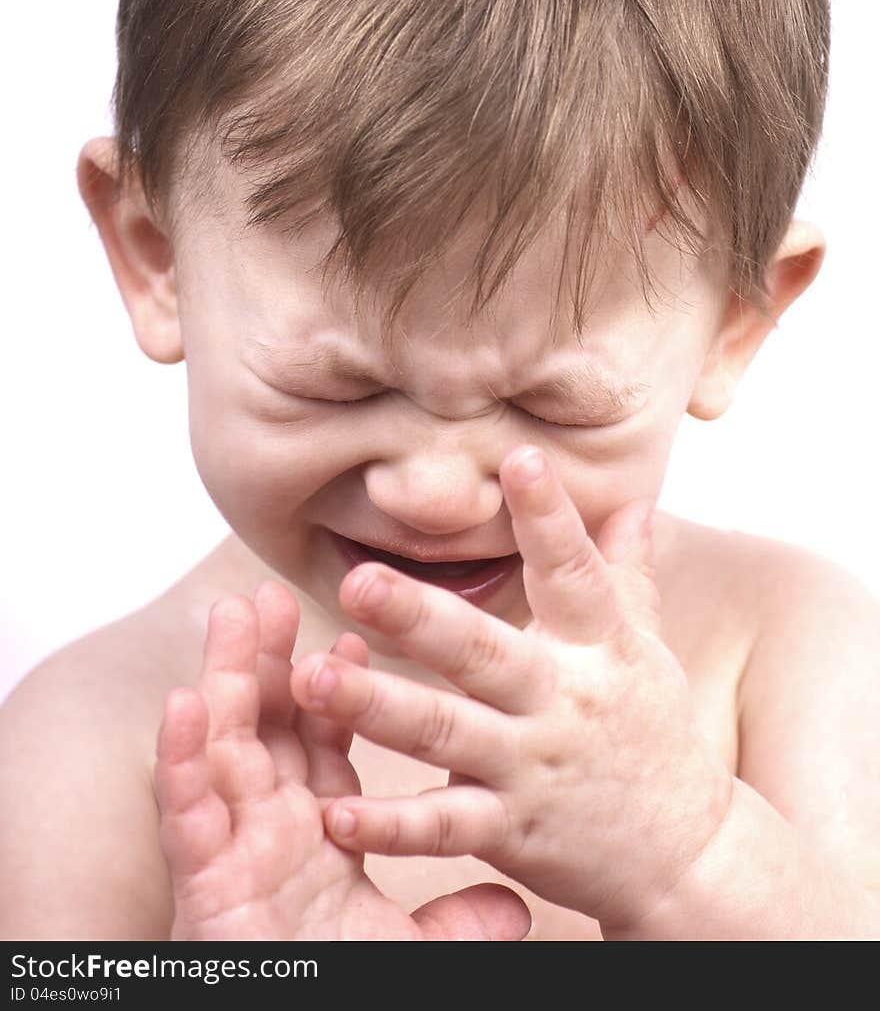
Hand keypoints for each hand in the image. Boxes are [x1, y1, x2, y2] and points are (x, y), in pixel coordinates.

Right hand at [153, 581, 530, 940]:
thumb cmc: (336, 991)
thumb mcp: (407, 954)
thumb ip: (454, 923)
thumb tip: (513, 904)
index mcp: (320, 831)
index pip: (328, 743)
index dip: (338, 689)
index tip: (357, 635)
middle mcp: (272, 827)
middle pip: (270, 724)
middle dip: (270, 657)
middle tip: (273, 591)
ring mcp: (233, 848)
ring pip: (225, 746)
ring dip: (226, 677)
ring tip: (230, 613)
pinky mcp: (201, 881)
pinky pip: (185, 812)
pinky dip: (181, 758)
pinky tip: (184, 702)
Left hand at [289, 449, 734, 932]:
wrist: (689, 856)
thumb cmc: (654, 735)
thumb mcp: (647, 649)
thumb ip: (629, 573)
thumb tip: (635, 500)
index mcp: (600, 646)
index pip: (573, 571)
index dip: (550, 515)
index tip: (521, 458)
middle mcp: (563, 700)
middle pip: (484, 652)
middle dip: (418, 617)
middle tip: (355, 581)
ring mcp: (532, 766)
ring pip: (445, 733)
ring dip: (376, 706)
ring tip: (310, 680)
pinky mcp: (511, 830)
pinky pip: (441, 827)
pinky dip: (389, 827)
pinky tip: (335, 811)